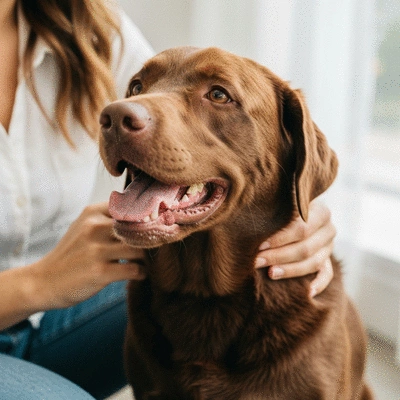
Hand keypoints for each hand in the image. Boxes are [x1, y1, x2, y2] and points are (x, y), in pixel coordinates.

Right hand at [28, 202, 145, 309]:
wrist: (42, 282)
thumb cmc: (71, 254)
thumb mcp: (83, 227)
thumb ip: (107, 218)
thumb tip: (143, 216)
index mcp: (91, 213)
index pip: (130, 207)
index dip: (145, 217)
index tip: (151, 227)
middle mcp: (94, 228)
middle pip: (138, 228)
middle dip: (148, 240)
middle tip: (151, 249)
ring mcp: (96, 250)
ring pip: (139, 249)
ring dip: (145, 258)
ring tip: (143, 262)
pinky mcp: (99, 272)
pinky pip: (134, 269)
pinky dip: (141, 273)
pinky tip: (138, 274)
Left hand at [254, 200, 335, 296]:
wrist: (299, 210)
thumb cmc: (284, 205)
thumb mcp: (284, 203)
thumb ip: (276, 211)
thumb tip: (254, 225)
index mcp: (321, 211)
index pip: (301, 228)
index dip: (279, 238)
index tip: (259, 244)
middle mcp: (329, 229)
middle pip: (305, 247)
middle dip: (278, 256)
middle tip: (257, 260)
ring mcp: (329, 246)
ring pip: (313, 263)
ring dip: (290, 270)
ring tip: (270, 273)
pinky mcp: (327, 260)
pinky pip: (326, 274)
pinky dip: (319, 284)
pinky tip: (307, 293)